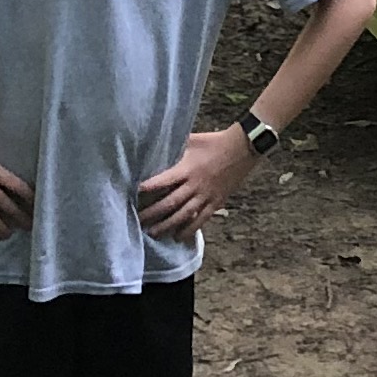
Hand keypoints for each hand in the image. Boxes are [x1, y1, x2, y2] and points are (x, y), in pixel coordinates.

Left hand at [135, 129, 253, 238]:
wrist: (242, 148)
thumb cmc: (215, 142)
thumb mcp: (192, 140)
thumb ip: (176, 146)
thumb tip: (158, 146)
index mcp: (187, 168)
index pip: (163, 181)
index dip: (149, 188)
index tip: (134, 194)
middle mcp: (195, 185)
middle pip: (170, 203)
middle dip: (153, 213)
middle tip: (138, 221)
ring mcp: (206, 196)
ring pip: (184, 215)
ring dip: (167, 225)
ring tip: (153, 233)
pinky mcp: (216, 202)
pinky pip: (201, 219)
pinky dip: (189, 229)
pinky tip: (178, 236)